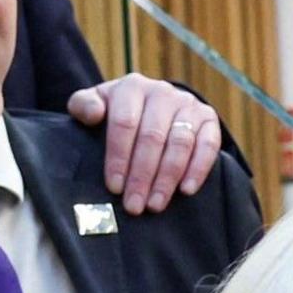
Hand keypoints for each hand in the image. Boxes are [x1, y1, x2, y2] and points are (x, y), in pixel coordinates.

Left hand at [67, 75, 222, 212]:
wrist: (149, 104)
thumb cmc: (116, 111)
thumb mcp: (95, 104)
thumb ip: (83, 105)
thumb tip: (93, 113)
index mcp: (132, 87)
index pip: (124, 123)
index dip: (119, 157)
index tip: (115, 187)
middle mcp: (162, 92)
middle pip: (153, 137)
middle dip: (142, 175)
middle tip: (134, 205)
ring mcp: (188, 104)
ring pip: (180, 143)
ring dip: (167, 177)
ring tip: (155, 204)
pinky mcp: (208, 118)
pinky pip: (208, 144)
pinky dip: (199, 168)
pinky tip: (186, 190)